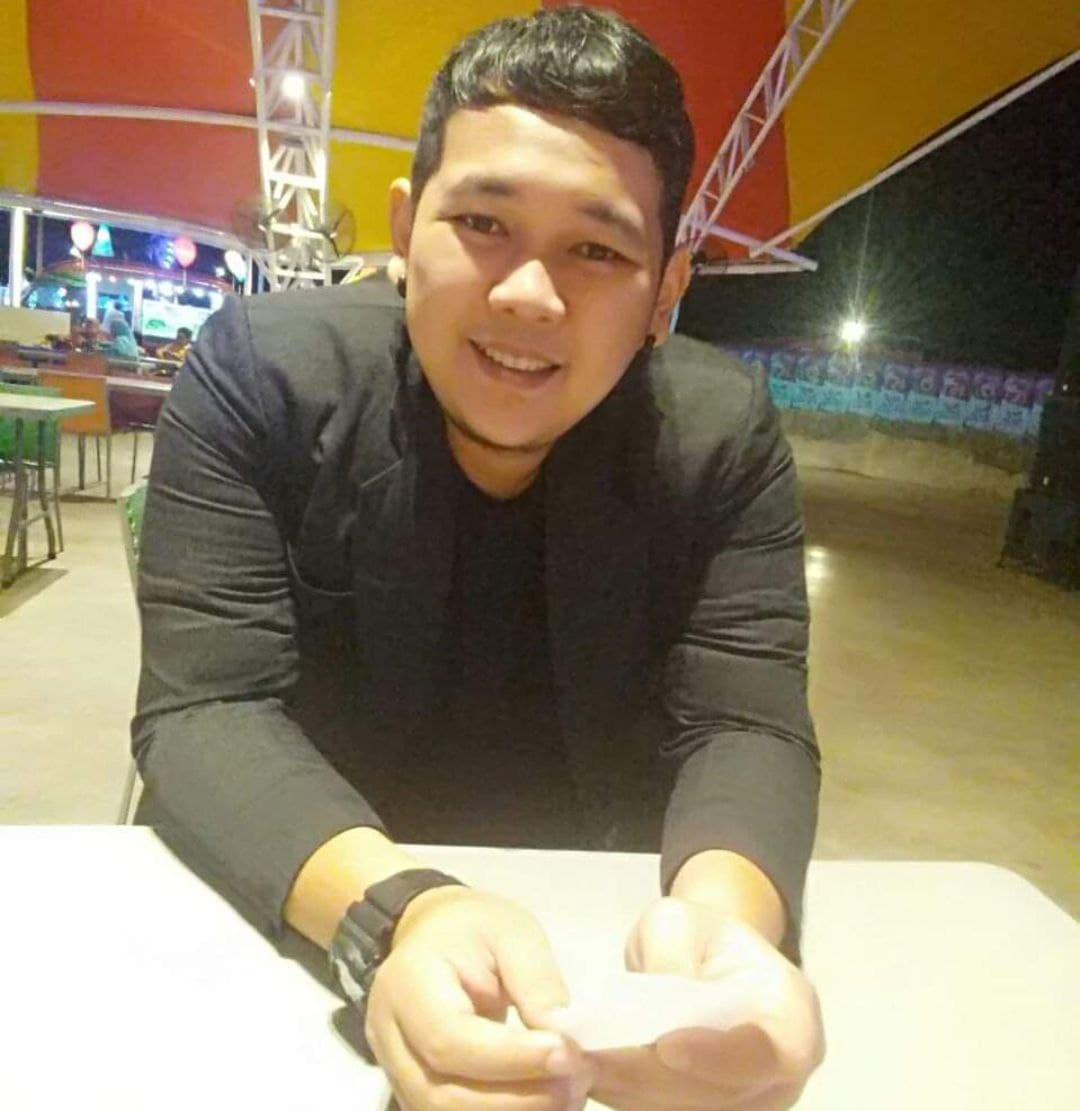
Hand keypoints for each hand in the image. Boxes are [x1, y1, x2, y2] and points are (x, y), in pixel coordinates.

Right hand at [364, 886, 593, 1109]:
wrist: (433, 934)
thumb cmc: (474, 928)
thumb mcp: (512, 933)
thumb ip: (536, 982)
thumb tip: (564, 1040)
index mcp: (408, 982)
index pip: (449, 1038)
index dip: (509, 1057)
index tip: (566, 1054)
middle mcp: (388, 1033)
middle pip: (441, 1092)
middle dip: (515, 1098)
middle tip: (574, 1083)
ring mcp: (393, 1068)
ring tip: (564, 1095)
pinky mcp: (410, 1088)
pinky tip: (539, 1102)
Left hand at [588, 898, 823, 1109]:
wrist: (702, 962)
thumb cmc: (697, 935)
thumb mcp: (678, 920)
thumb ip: (670, 953)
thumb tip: (655, 1004)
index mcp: (792, 1015)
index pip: (766, 1050)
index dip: (717, 1056)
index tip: (665, 1047)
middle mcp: (779, 1075)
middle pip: (720, 1092)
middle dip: (655, 1077)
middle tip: (595, 1058)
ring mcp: (748, 1104)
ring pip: (691, 1109)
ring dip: (634, 1092)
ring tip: (581, 1064)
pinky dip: (629, 1096)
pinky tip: (591, 1074)